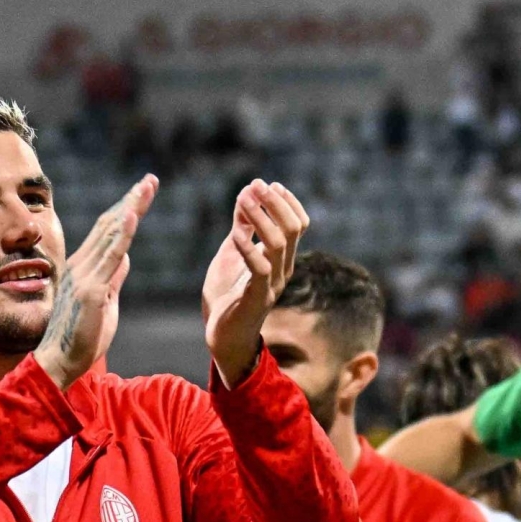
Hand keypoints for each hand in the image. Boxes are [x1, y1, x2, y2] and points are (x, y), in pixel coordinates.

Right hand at [33, 174, 155, 390]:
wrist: (60, 362)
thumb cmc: (82, 337)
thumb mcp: (105, 303)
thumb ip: (113, 279)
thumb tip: (124, 257)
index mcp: (83, 267)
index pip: (107, 232)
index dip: (125, 210)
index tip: (141, 192)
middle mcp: (81, 265)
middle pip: (109, 225)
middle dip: (131, 201)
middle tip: (150, 180)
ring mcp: (85, 275)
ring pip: (111, 235)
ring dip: (130, 208)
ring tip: (146, 187)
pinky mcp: (91, 290)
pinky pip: (109, 257)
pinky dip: (121, 234)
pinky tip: (131, 215)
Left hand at [201, 180, 307, 384]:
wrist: (221, 337)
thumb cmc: (227, 296)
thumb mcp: (232, 252)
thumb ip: (241, 227)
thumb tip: (245, 195)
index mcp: (281, 259)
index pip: (299, 223)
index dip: (287, 201)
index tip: (267, 184)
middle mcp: (283, 269)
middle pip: (293, 228)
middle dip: (275, 203)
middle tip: (256, 185)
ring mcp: (272, 284)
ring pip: (279, 243)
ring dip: (261, 217)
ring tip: (244, 199)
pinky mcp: (257, 297)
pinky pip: (260, 268)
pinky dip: (247, 247)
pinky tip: (235, 233)